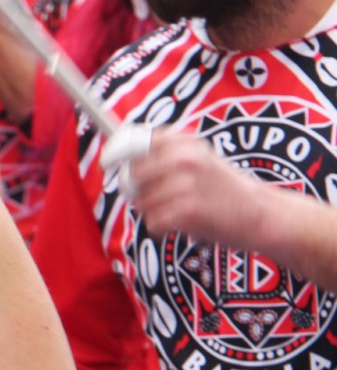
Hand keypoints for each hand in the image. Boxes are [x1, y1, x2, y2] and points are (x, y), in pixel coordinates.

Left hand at [121, 129, 275, 247]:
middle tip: (162, 197)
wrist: (263, 215)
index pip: (133, 142)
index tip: (106, 164)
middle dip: (138, 190)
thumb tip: (117, 153)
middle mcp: (182, 159)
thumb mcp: (200, 158)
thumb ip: (164, 153)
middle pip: (130, 175)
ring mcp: (184, 184)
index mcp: (184, 143)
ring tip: (181, 210)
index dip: (114, 154)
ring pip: (140, 202)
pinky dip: (163, 228)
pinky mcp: (187, 210)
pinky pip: (153, 222)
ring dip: (154, 211)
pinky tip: (185, 224)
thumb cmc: (225, 189)